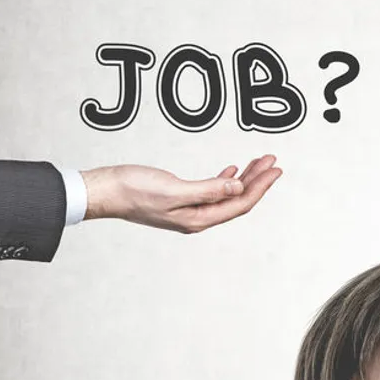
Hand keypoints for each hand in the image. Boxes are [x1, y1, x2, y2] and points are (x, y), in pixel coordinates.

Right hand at [81, 155, 282, 233]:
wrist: (103, 190)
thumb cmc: (133, 190)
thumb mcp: (174, 189)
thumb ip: (208, 190)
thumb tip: (238, 187)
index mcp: (197, 219)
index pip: (239, 203)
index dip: (260, 186)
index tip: (275, 169)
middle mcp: (196, 217)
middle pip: (237, 199)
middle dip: (257, 180)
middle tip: (273, 161)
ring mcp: (188, 209)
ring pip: (226, 193)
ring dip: (244, 177)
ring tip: (260, 162)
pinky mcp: (179, 199)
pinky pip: (212, 190)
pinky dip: (225, 178)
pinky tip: (232, 170)